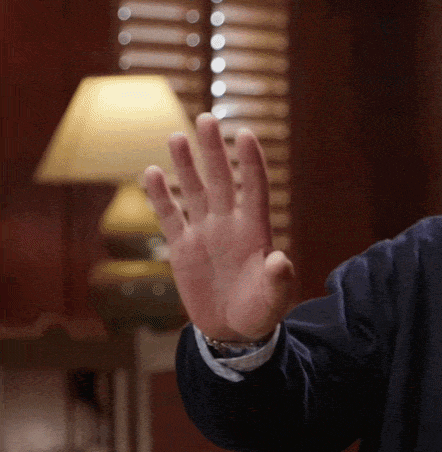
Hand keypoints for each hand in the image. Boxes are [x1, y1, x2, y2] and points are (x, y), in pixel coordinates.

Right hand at [144, 113, 296, 341]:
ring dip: (186, 165)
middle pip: (222, 180)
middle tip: (206, 119)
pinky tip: (150, 172)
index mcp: (255, 231)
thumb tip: (280, 260)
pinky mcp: (182, 247)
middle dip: (214, 151)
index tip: (245, 134)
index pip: (255, 188)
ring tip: (177, 137)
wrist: (233, 331)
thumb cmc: (259, 312)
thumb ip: (278, 280)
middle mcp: (229, 224)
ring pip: (194, 191)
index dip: (251, 162)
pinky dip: (160, 196)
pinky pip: (169, 216)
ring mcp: (205, 232)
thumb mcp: (273, 300)